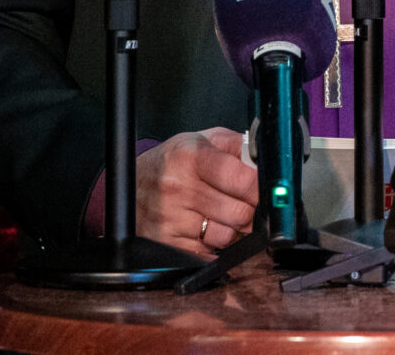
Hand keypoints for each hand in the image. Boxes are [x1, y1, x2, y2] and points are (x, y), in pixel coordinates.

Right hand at [134, 128, 257, 257]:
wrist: (130, 184)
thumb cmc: (170, 163)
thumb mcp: (200, 140)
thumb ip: (235, 146)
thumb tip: (263, 158)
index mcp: (190, 157)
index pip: (243, 179)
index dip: (259, 186)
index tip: (261, 187)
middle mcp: (179, 188)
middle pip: (240, 213)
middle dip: (250, 210)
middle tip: (244, 203)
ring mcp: (172, 219)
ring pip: (227, 237)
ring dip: (232, 229)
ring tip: (220, 214)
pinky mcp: (168, 243)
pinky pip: (209, 253)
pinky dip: (213, 244)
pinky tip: (205, 228)